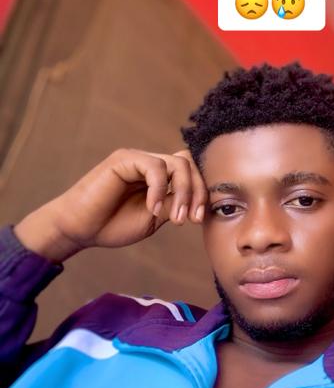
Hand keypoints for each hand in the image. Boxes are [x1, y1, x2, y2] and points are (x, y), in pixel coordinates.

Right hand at [13, 147, 207, 261]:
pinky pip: (155, 166)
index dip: (200, 192)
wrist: (80, 229)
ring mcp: (138, 159)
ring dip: (183, 192)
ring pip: (178, 163)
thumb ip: (173, 203)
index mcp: (159, 178)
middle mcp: (150, 164)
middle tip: (190, 219)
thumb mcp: (154, 217)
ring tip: (174, 218)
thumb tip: (198, 198)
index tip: (197, 219)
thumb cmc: (112, 224)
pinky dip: (159, 189)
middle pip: (189, 164)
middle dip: (197, 192)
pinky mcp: (125, 159)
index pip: (191, 172)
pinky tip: (152, 209)